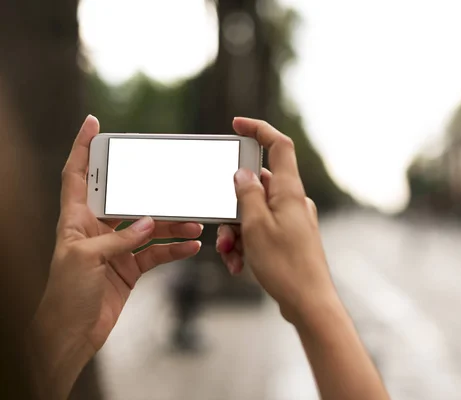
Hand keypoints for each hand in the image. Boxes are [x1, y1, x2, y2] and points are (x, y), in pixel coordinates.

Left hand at [30, 116, 201, 397]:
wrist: (72, 335)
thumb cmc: (64, 296)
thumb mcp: (84, 260)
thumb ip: (119, 240)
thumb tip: (150, 223)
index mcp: (75, 220)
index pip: (76, 175)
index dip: (81, 148)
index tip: (92, 124)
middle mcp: (95, 230)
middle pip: (125, 199)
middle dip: (149, 190)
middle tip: (171, 181)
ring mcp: (115, 249)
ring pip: (148, 227)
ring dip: (172, 224)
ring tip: (195, 222)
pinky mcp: (129, 268)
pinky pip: (156, 253)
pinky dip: (174, 249)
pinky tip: (191, 246)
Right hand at [216, 117, 334, 322]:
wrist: (309, 302)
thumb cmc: (286, 265)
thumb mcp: (256, 226)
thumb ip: (247, 194)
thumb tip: (242, 173)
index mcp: (289, 191)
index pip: (278, 146)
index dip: (259, 130)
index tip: (237, 125)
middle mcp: (293, 201)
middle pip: (256, 187)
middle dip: (232, 208)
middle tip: (225, 234)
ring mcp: (292, 220)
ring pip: (254, 212)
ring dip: (237, 231)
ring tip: (232, 255)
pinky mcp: (289, 237)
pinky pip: (261, 230)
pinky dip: (247, 243)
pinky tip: (240, 264)